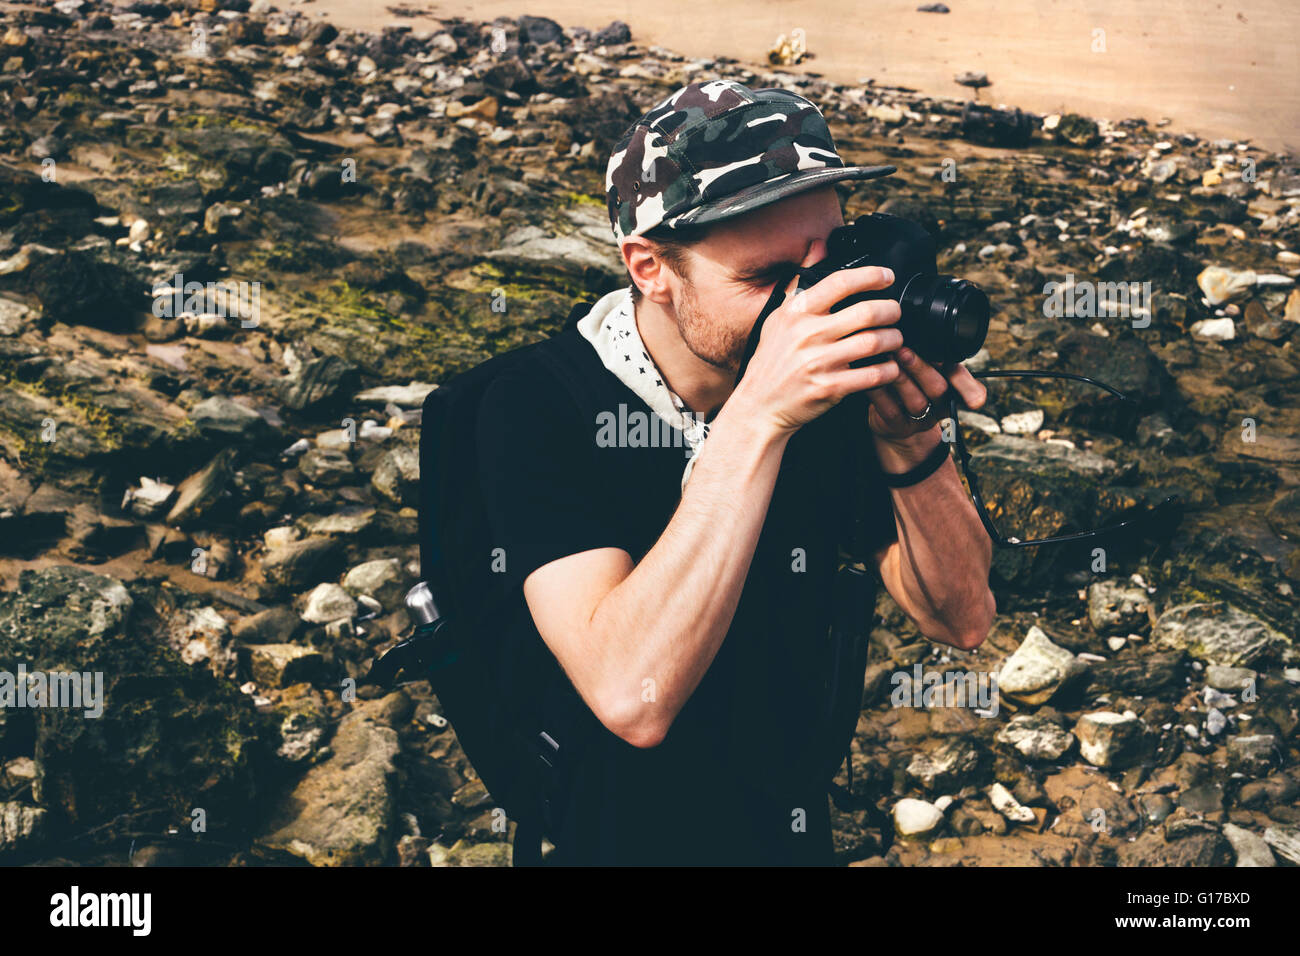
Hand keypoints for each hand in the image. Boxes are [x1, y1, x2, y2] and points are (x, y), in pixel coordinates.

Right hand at [730, 239, 903, 437]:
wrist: (759, 406)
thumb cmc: (771, 361)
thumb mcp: (778, 317)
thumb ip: (799, 282)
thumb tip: (818, 246)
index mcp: (796, 312)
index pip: (841, 282)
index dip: (871, 276)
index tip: (887, 277)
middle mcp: (807, 334)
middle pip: (867, 312)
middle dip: (891, 310)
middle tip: (895, 313)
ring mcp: (819, 362)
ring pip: (876, 342)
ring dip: (894, 339)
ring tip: (895, 339)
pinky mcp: (830, 388)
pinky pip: (874, 374)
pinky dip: (889, 369)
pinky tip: (890, 366)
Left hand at [866, 346, 987, 470]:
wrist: (894, 421)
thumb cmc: (912, 383)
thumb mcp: (927, 367)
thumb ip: (932, 353)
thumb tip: (920, 329)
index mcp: (953, 387)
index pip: (967, 386)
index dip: (969, 386)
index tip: (961, 381)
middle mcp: (940, 405)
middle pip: (939, 388)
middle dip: (921, 368)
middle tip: (903, 350)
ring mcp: (919, 419)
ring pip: (915, 401)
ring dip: (900, 379)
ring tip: (885, 358)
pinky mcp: (897, 426)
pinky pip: (889, 409)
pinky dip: (879, 392)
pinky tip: (870, 377)